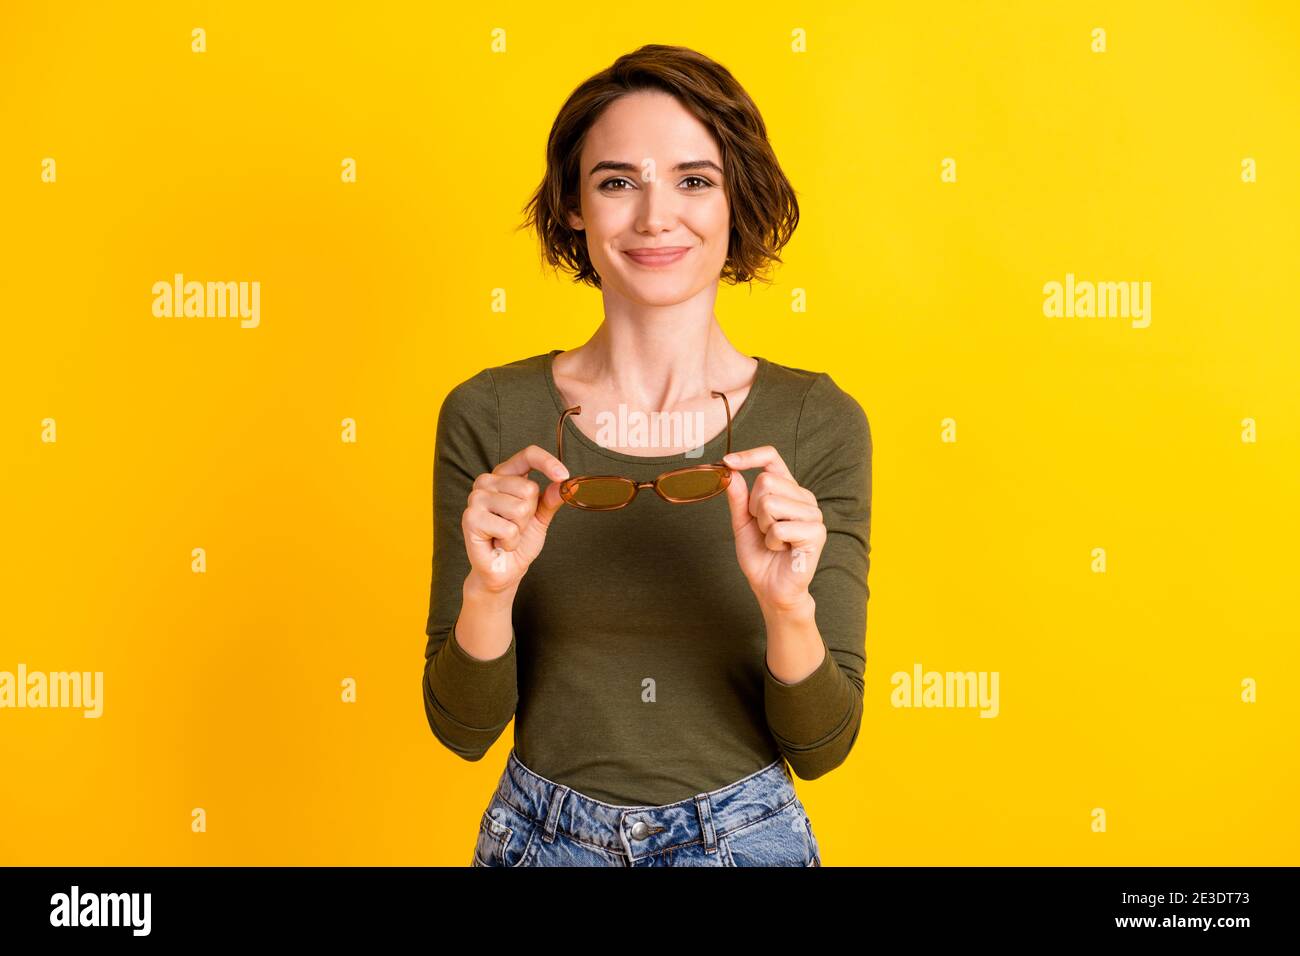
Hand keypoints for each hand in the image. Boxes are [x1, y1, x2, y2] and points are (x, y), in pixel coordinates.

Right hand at [462, 445, 568, 593]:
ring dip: (519, 529)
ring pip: (519, 508)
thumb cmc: (519, 541)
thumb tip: (567, 483)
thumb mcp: (541, 517)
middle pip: (528, 488)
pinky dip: (510, 542)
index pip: (527, 455)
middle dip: (530, 514)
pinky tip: (499, 544)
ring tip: (506, 535)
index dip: (547, 462)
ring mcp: (476, 498)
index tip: (564, 475)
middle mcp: (487, 481)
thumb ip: (551, 499)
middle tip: (516, 526)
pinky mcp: (470, 518)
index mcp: (504, 475)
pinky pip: (508, 529)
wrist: (504, 569)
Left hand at [722, 446, 824, 613]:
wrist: (771, 588)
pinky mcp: (816, 532)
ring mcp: (813, 514)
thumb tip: (731, 470)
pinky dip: (772, 541)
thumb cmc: (760, 555)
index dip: (750, 456)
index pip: (772, 458)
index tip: (728, 461)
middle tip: (763, 528)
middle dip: (753, 508)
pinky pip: (780, 527)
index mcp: (788, 489)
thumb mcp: (742, 522)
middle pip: (766, 482)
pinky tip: (781, 549)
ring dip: (763, 526)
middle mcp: (803, 497)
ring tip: (773, 540)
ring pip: (771, 503)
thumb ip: (738, 497)